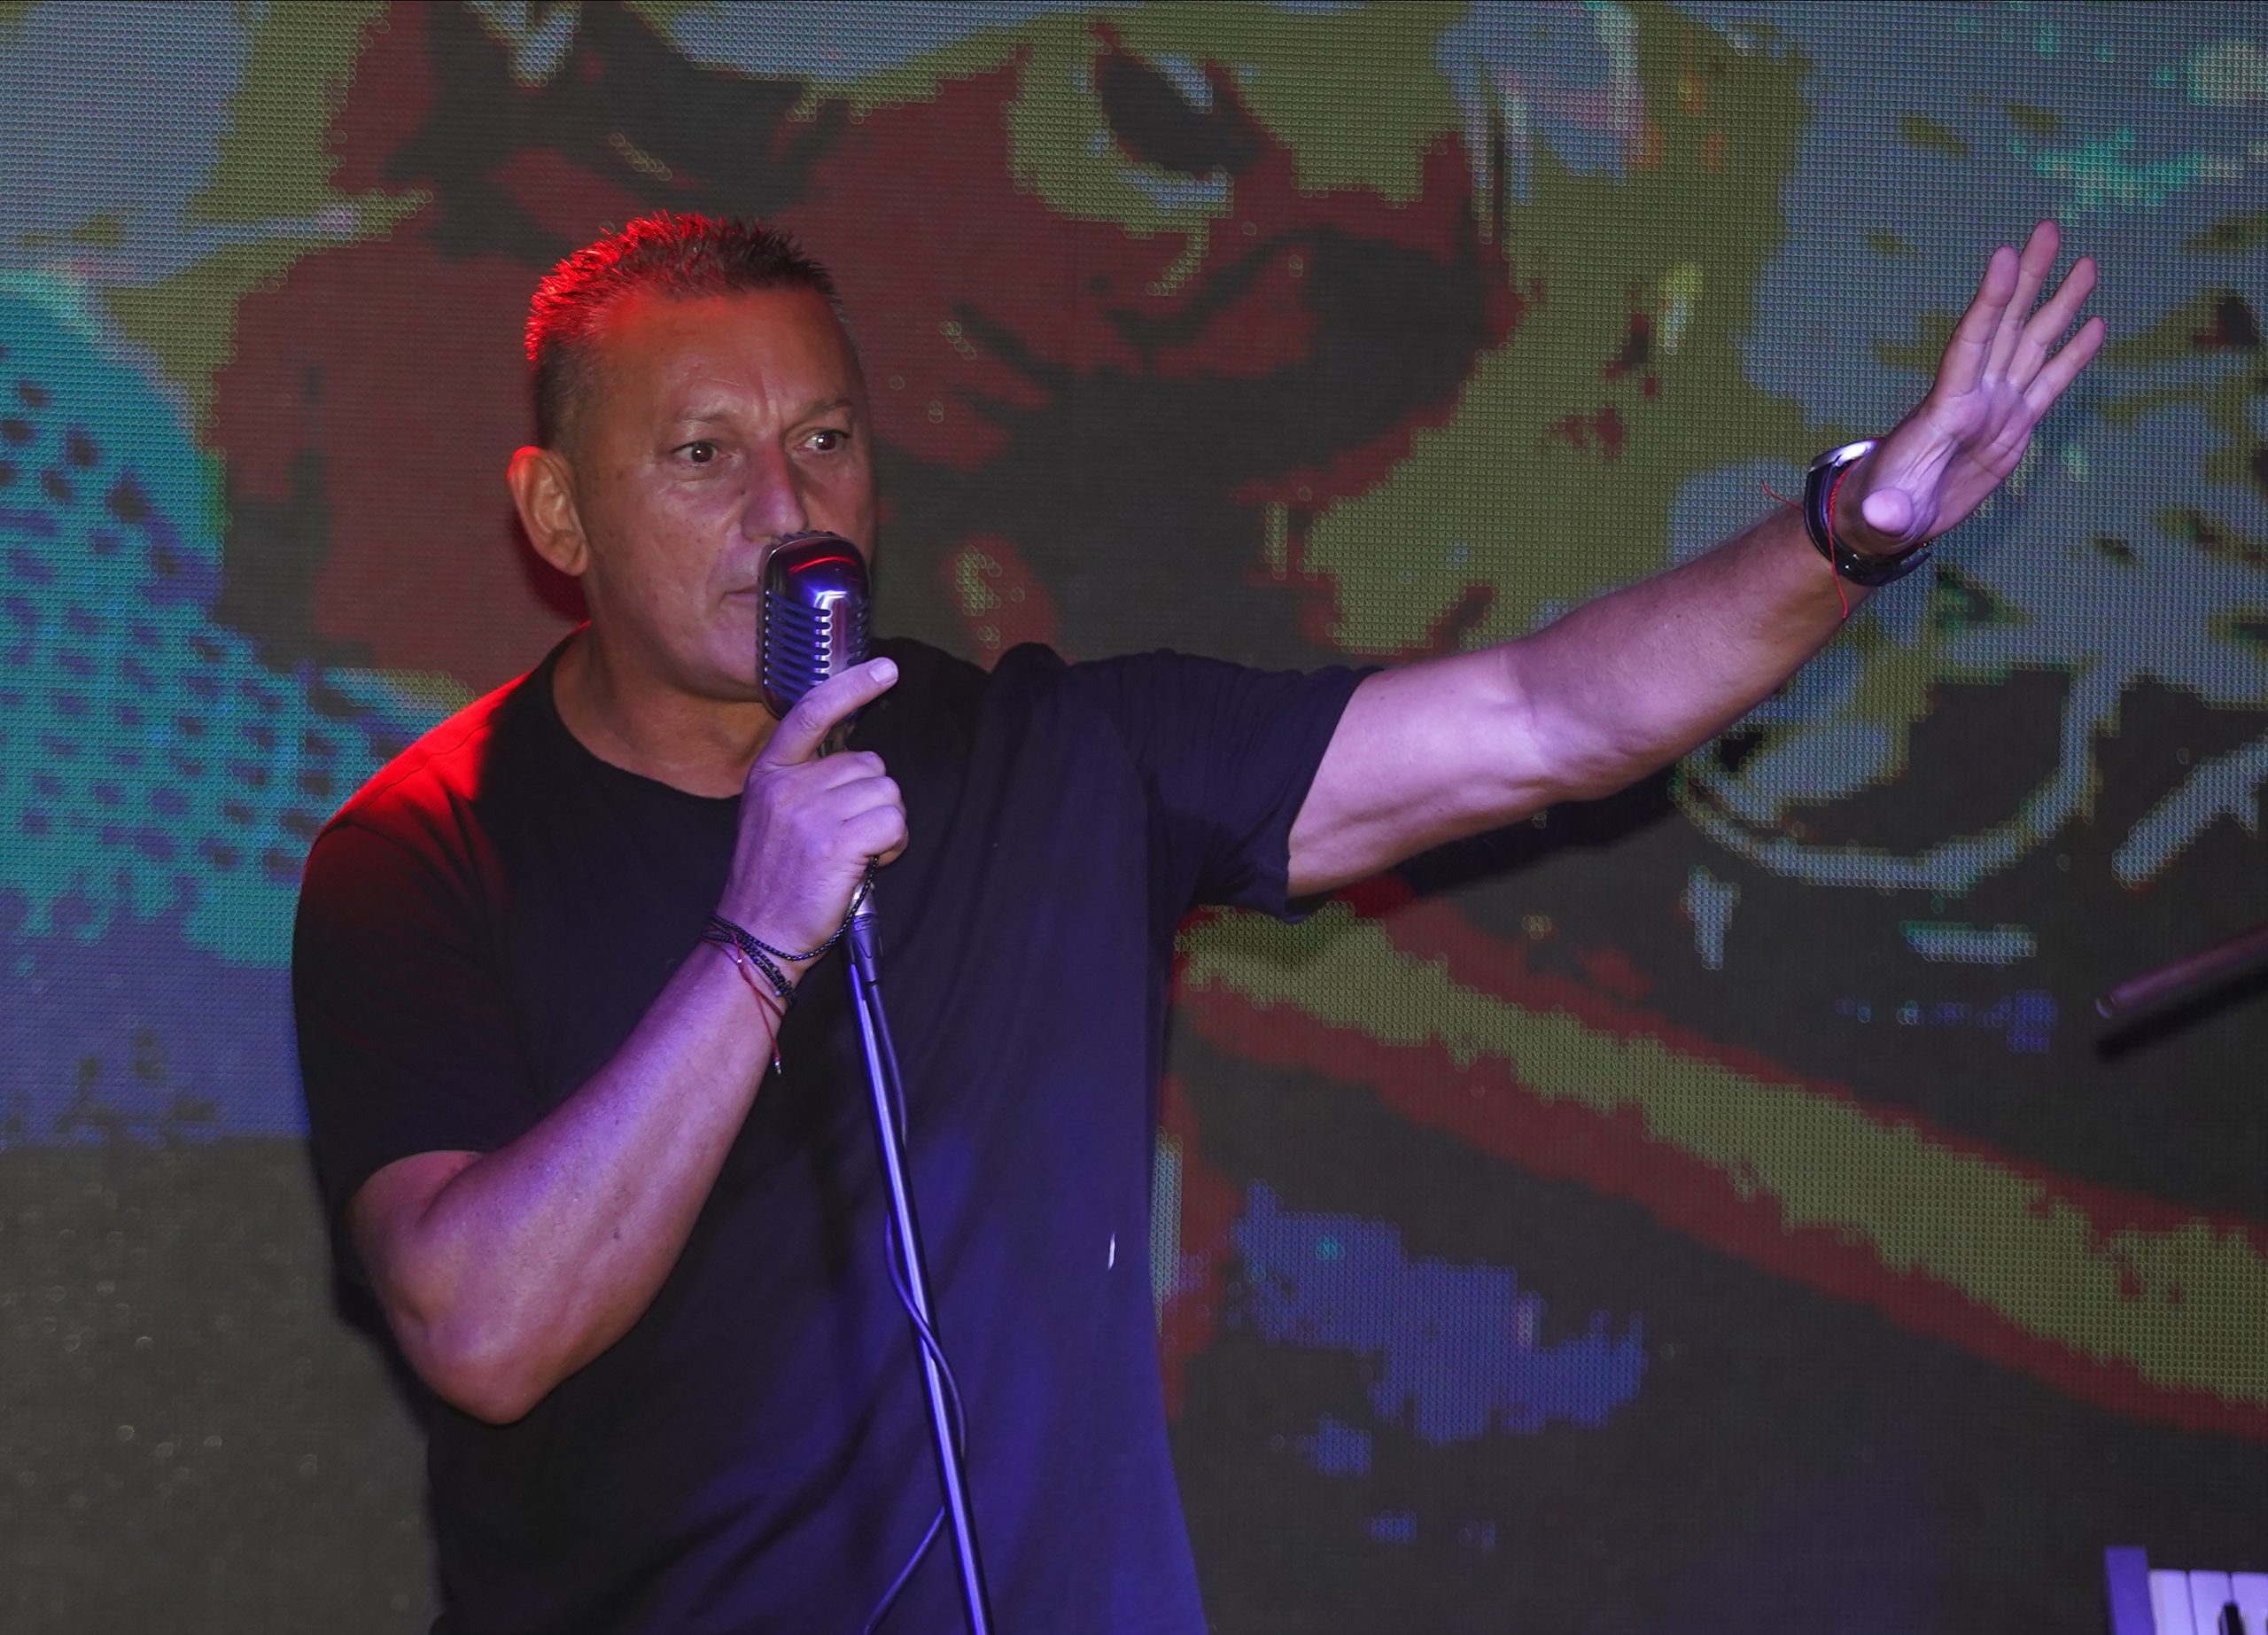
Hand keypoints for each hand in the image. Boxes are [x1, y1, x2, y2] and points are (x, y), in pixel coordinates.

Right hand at [715, 657, 905, 966]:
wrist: (756, 934)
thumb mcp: (770, 816)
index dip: (852, 687)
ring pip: (887, 793)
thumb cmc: (774, 881)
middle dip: (872, 800)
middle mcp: (787, 786)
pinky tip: (868, 865)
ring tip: (855, 855)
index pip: (811, 713)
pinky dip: (893, 845)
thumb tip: (857, 762)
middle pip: (869, 764)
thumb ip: (804, 781)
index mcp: (769, 773)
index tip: (885, 669)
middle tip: (849, 837)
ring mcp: (810, 812)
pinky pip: (893, 821)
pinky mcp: (836, 841)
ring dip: (886, 825)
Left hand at [1840, 220, 2105, 553]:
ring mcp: (1995, 408)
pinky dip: (2072, 356)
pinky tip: (2095, 324)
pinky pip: (2048, 383)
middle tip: (2047, 229)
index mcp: (1945, 409)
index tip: (2003, 255)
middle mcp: (1973, 396)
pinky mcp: (2012, 427)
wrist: (1886, 521)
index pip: (1970, 344)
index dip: (1989, 302)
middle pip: (2006, 326)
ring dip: (2058, 304)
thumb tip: (1886, 517)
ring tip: (2086, 263)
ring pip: (2032, 344)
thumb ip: (1888, 513)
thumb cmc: (1878, 515)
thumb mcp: (1882, 517)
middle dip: (2027, 279)